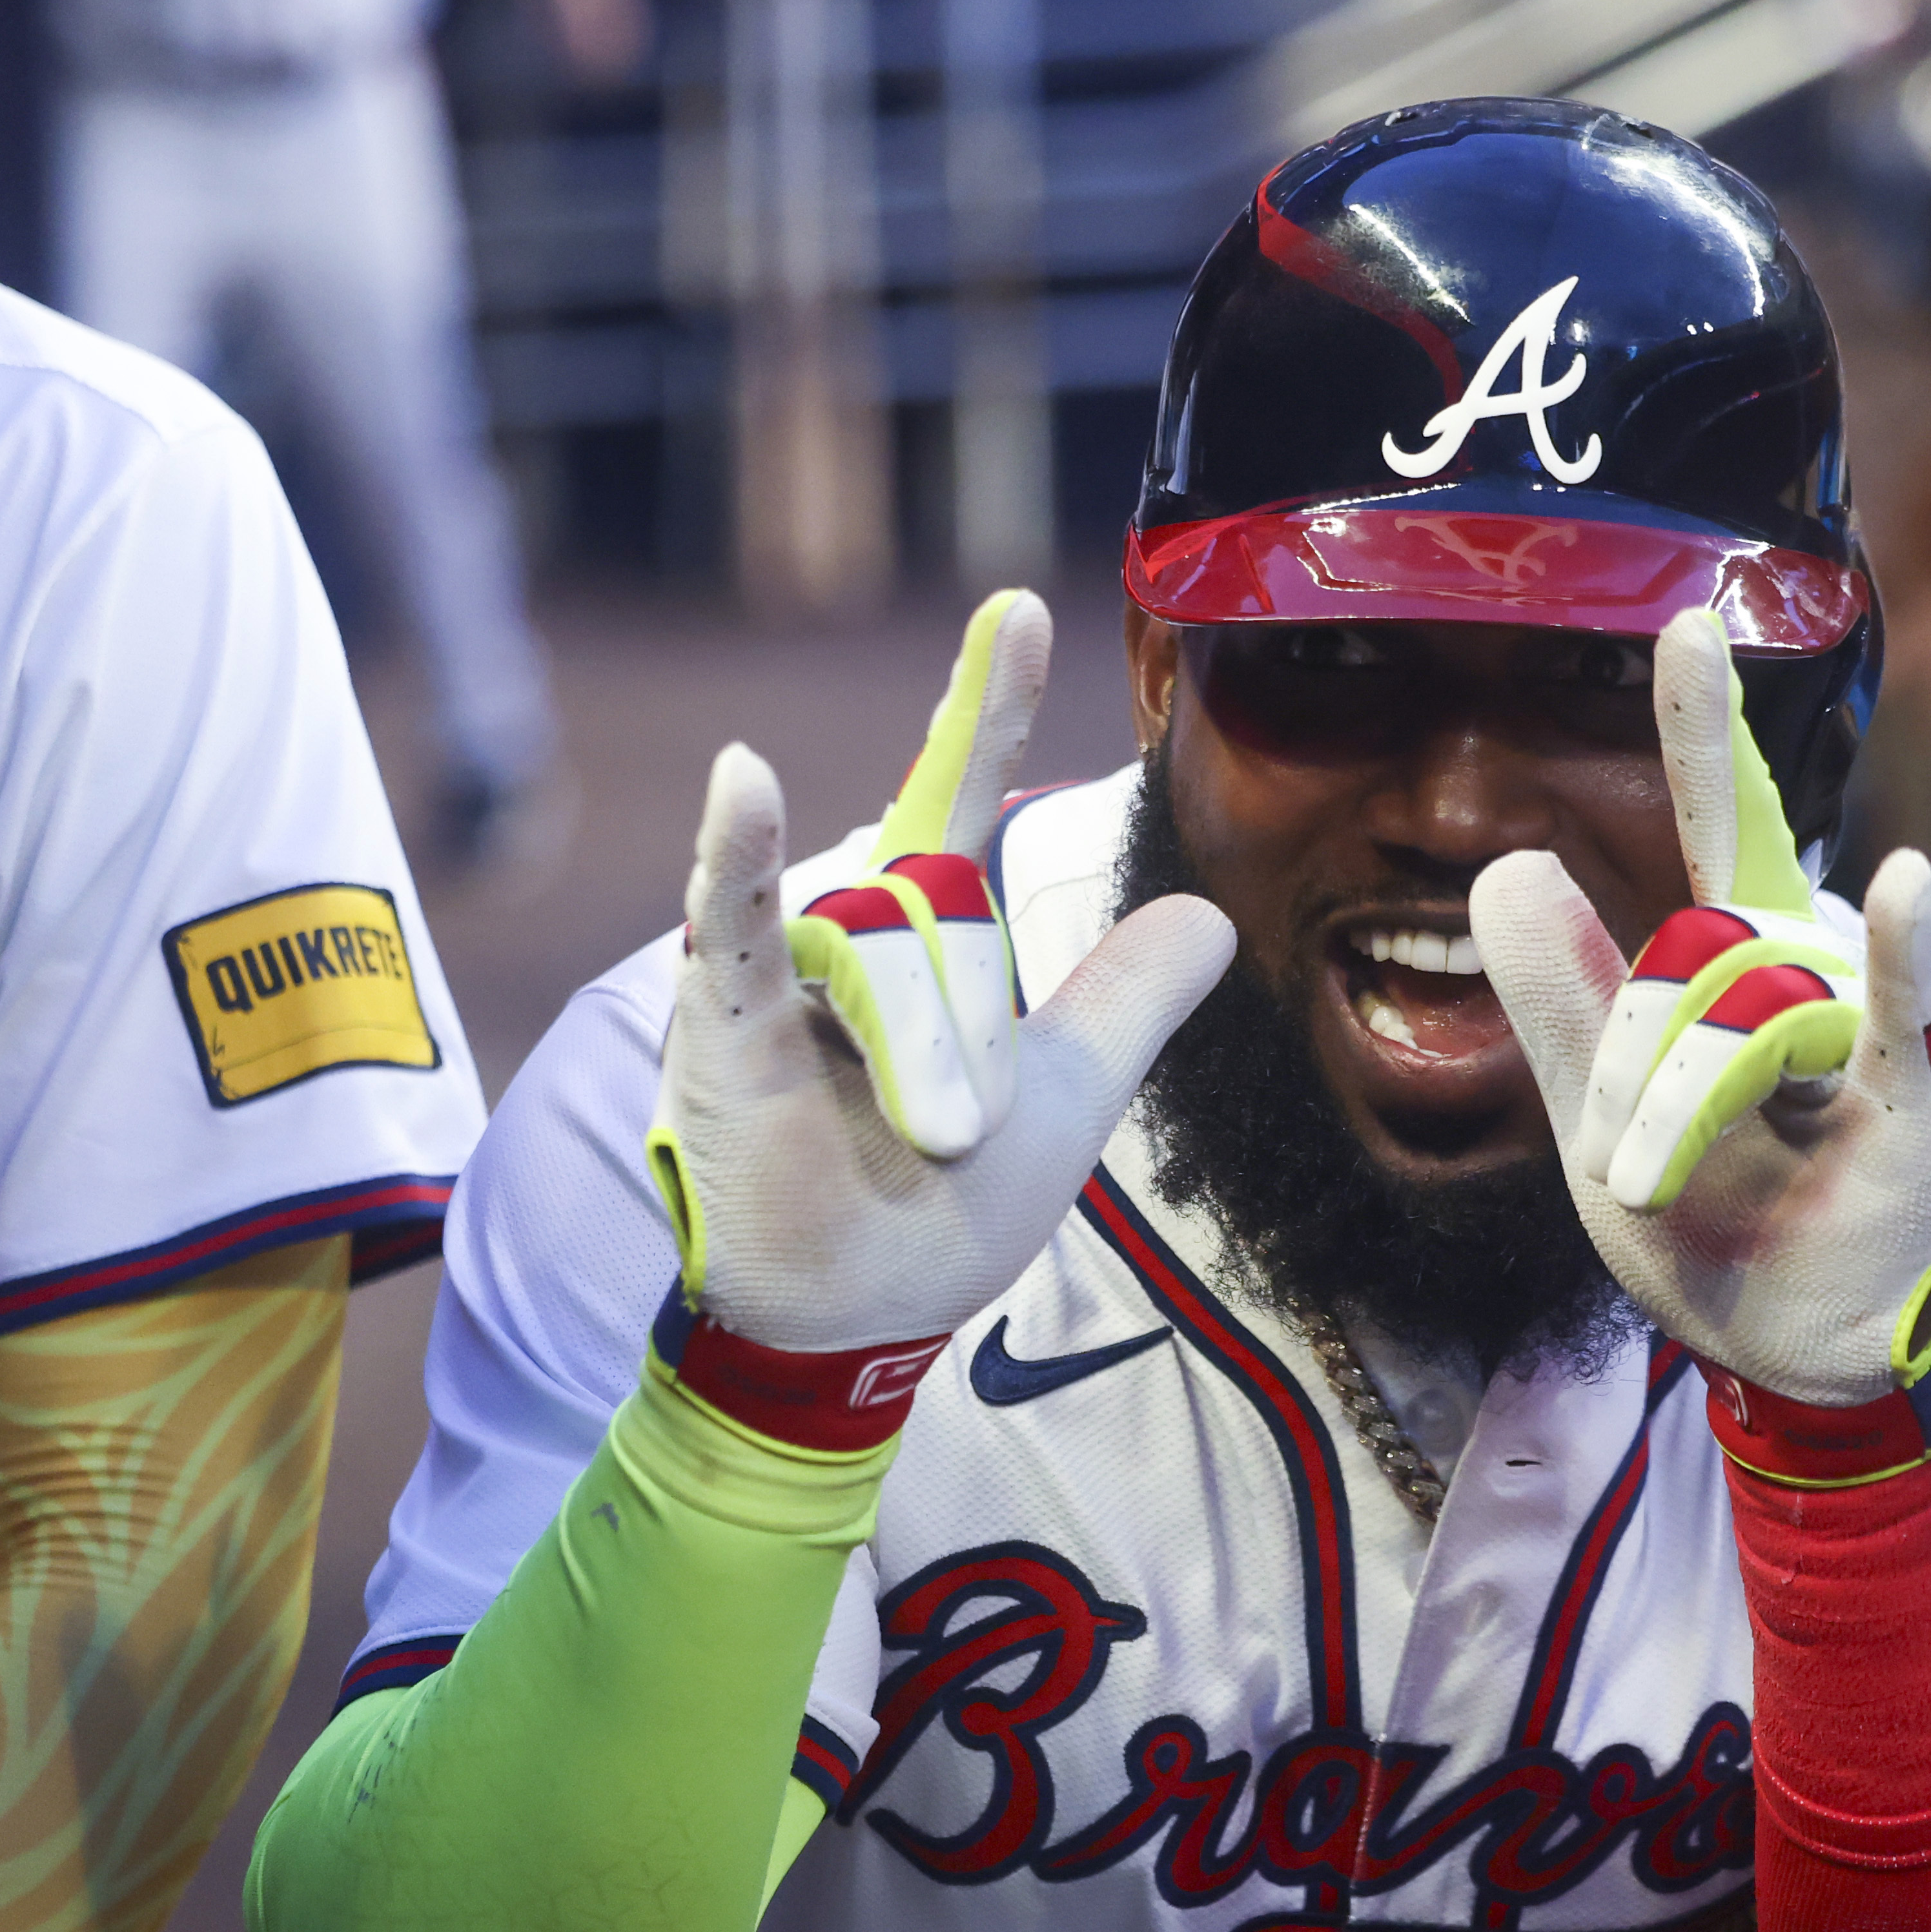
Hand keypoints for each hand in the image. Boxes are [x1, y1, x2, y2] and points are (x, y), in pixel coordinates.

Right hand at [647, 595, 1231, 1387]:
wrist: (863, 1321)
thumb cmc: (944, 1210)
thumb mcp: (1069, 1094)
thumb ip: (1127, 1001)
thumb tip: (1208, 915)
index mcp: (922, 942)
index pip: (957, 796)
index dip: (987, 706)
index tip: (1020, 610)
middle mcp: (843, 937)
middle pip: (940, 925)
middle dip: (968, 1049)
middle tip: (960, 1138)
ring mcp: (778, 976)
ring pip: (883, 959)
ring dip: (920, 1062)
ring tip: (927, 1141)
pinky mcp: (723, 1027)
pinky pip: (733, 927)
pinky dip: (735, 856)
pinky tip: (741, 780)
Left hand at [1471, 608, 1930, 1413]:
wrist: (1794, 1352)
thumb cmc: (1711, 1228)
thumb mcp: (1595, 1122)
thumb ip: (1557, 998)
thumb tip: (1511, 860)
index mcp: (1737, 966)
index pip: (1718, 825)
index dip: (1706, 726)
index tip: (1693, 622)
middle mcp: (1809, 976)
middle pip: (1689, 966)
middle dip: (1626, 1075)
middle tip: (1617, 1173)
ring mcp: (1867, 1034)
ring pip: (1742, 1021)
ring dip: (1678, 1115)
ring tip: (1657, 1190)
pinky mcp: (1916, 1105)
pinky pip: (1898, 1015)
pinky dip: (1900, 952)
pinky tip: (1901, 886)